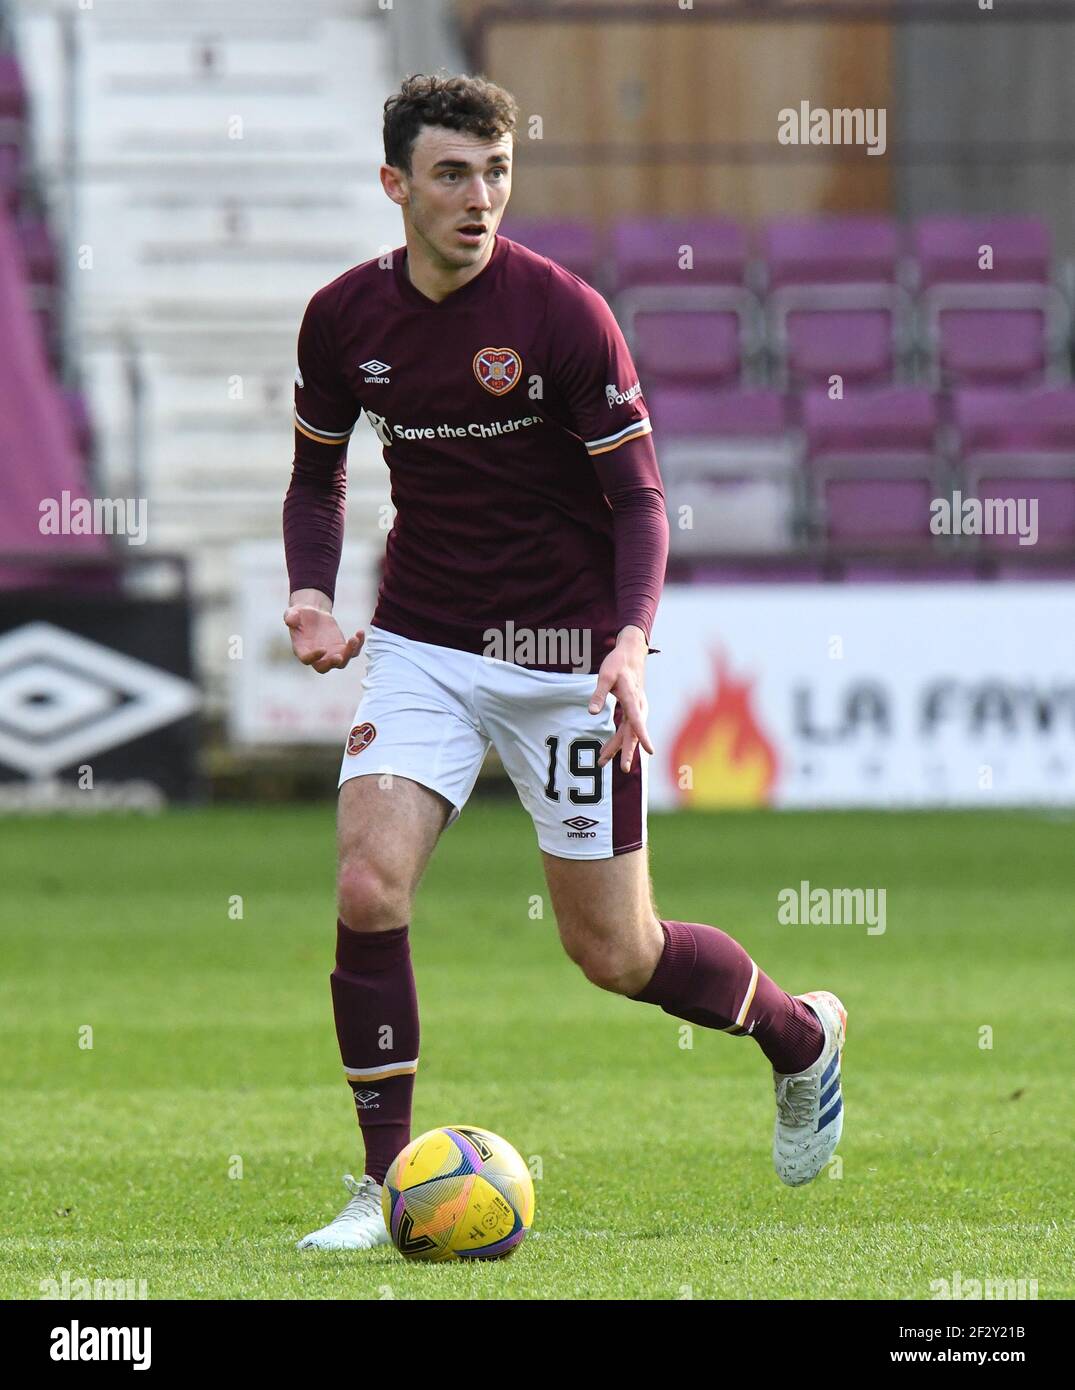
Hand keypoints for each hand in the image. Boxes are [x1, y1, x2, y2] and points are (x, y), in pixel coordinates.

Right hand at [284, 603, 363, 673]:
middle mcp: (317, 657)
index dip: (314, 657)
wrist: (312, 615)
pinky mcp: (342, 648)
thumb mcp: (293, 612)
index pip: (307, 660)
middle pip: (325, 667)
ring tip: (355, 638)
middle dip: (333, 664)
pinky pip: (353, 651)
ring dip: (349, 653)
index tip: (322, 649)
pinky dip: (358, 644)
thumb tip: (289, 620)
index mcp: (302, 650)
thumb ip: (290, 616)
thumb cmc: (300, 615)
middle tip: (339, 656)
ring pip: (342, 662)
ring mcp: (330, 654)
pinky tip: (360, 632)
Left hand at [588, 625, 653, 772]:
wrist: (631, 654)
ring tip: (601, 761)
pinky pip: (626, 729)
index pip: (637, 720)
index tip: (651, 751)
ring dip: (616, 747)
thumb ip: (599, 694)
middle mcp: (638, 706)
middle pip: (633, 733)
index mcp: (631, 697)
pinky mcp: (633, 710)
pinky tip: (607, 750)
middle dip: (627, 751)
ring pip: (628, 733)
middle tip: (623, 769)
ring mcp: (637, 709)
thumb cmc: (618, 663)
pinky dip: (617, 740)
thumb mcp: (605, 675)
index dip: (643, 736)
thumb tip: (592, 713)